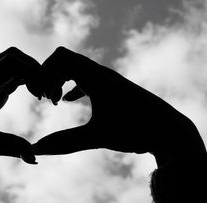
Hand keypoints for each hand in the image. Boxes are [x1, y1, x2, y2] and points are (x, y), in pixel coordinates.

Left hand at [0, 47, 42, 173]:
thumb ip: (13, 148)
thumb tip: (35, 157)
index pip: (11, 63)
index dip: (33, 72)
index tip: (43, 93)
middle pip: (13, 56)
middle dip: (34, 68)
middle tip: (46, 90)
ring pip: (12, 63)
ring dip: (30, 72)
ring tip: (43, 94)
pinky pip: (10, 74)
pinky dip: (26, 79)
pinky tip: (35, 95)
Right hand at [34, 47, 205, 165]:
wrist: (169, 130)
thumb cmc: (136, 131)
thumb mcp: (97, 138)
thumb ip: (65, 142)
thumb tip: (36, 150)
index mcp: (95, 77)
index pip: (60, 57)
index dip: (44, 72)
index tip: (43, 97)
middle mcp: (100, 73)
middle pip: (65, 59)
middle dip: (49, 76)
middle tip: (45, 99)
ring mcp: (107, 79)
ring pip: (76, 68)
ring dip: (60, 80)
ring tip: (55, 101)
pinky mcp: (112, 88)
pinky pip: (86, 78)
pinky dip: (72, 85)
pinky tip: (68, 101)